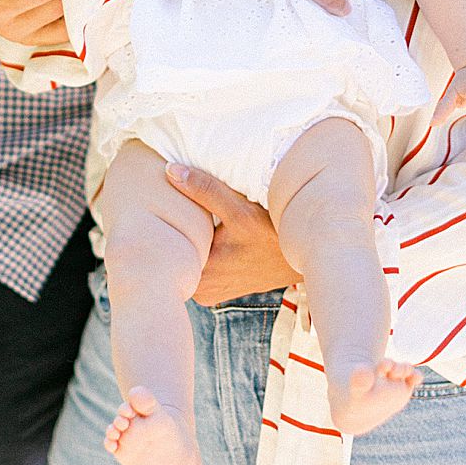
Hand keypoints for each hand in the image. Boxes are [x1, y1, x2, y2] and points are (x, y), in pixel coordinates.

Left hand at [165, 164, 296, 305]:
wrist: (305, 255)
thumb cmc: (273, 234)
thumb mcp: (239, 209)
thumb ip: (204, 190)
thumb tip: (170, 172)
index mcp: (201, 275)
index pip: (167, 247)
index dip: (163, 224)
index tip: (160, 205)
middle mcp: (202, 291)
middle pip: (177, 254)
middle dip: (177, 231)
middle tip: (174, 208)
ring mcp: (209, 293)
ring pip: (188, 260)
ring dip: (190, 242)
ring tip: (195, 222)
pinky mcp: (217, 289)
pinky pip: (199, 267)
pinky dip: (200, 251)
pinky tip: (207, 235)